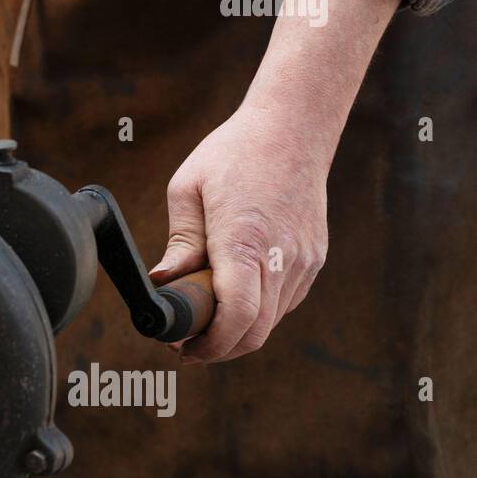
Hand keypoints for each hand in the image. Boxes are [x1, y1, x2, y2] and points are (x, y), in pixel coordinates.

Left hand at [148, 103, 330, 362]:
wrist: (293, 129)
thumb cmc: (233, 153)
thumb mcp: (188, 189)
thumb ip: (180, 243)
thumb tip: (163, 283)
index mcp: (244, 240)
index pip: (237, 316)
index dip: (210, 344)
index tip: (182, 348)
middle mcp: (283, 256)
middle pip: (255, 332)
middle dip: (218, 349)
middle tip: (185, 347)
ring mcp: (304, 260)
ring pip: (271, 322)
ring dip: (238, 333)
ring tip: (203, 324)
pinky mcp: (314, 258)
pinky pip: (284, 302)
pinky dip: (258, 312)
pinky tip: (232, 299)